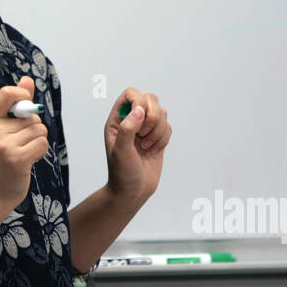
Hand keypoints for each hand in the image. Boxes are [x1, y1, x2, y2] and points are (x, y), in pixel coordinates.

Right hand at [0, 76, 48, 211]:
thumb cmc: (0, 157)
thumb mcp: (1, 129)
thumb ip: (16, 104)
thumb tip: (28, 79)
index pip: (7, 93)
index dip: (22, 93)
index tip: (25, 102)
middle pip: (31, 115)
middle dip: (33, 127)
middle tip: (20, 142)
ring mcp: (5, 145)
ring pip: (39, 129)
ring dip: (38, 140)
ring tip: (24, 151)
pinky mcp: (18, 158)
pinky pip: (42, 143)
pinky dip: (41, 150)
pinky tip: (30, 159)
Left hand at [103, 88, 169, 204]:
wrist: (133, 192)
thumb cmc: (122, 174)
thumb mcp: (120, 152)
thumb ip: (127, 129)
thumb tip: (139, 110)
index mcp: (117, 119)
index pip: (130, 94)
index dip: (139, 101)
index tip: (140, 119)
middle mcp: (131, 120)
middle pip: (150, 99)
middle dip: (153, 117)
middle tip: (143, 136)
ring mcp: (145, 128)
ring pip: (162, 113)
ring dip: (158, 131)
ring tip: (146, 147)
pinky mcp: (157, 137)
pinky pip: (168, 127)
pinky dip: (164, 139)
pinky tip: (153, 151)